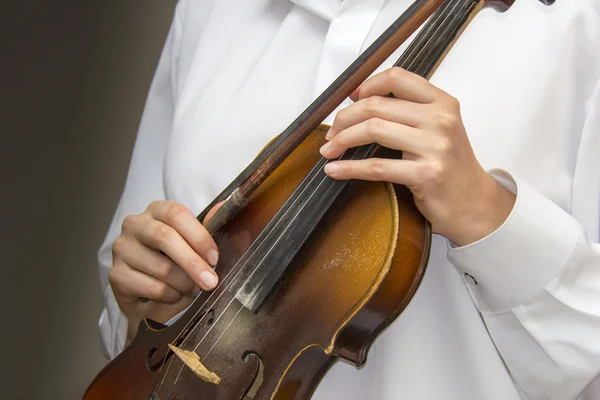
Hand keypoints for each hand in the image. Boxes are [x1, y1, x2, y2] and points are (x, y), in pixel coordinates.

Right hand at [109, 201, 219, 339]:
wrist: (150, 294)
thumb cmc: (174, 262)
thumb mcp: (192, 244)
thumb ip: (207, 227)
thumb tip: (223, 206)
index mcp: (156, 210)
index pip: (176, 213)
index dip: (198, 236)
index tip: (214, 258)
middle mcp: (134, 225)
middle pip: (164, 237)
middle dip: (192, 263)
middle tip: (210, 281)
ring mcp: (122, 249)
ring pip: (161, 267)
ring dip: (184, 284)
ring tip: (191, 289)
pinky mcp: (116, 275)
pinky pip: (153, 288)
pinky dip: (170, 296)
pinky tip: (173, 295)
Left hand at [320, 67, 514, 245]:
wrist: (474, 204)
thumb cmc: (450, 165)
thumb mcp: (439, 128)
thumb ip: (409, 111)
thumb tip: (361, 100)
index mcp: (442, 102)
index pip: (397, 78)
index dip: (366, 85)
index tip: (349, 99)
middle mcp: (440, 120)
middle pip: (376, 105)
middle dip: (344, 118)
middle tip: (331, 132)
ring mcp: (435, 147)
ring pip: (373, 130)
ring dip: (342, 140)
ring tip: (328, 150)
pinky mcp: (426, 175)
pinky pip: (377, 167)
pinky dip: (349, 168)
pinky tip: (334, 170)